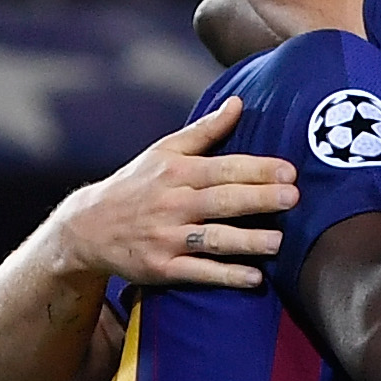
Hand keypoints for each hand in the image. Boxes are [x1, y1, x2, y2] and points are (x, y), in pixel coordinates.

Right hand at [46, 99, 297, 288]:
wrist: (88, 226)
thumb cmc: (136, 184)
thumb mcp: (164, 151)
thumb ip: (205, 131)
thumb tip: (239, 103)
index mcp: (176, 171)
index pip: (223, 168)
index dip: (256, 169)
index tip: (289, 170)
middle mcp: (172, 203)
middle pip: (221, 200)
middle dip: (258, 199)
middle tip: (293, 197)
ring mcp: (166, 237)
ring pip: (212, 239)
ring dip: (247, 241)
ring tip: (279, 241)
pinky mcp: (162, 268)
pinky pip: (198, 272)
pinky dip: (225, 275)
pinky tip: (253, 277)